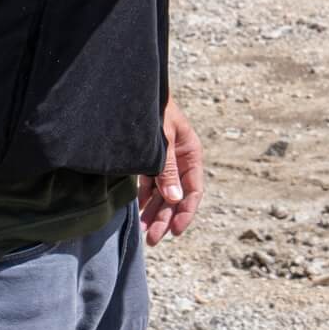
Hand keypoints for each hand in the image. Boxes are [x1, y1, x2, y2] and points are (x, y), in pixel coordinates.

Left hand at [139, 95, 204, 246]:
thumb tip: (175, 200)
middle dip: (165, 218)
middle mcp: (179, 160)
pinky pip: (149, 185)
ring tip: (143, 232)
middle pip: (176, 196)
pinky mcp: (148, 160)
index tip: (176, 231)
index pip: (193, 190)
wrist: (135, 91)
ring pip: (162, 193)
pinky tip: (138, 213)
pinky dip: (144, 199)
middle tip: (153, 239)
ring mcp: (164, 161)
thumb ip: (167, 169)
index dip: (186, 212)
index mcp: (190, 153)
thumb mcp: (163, 139)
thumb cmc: (154, 110)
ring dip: (154, 213)